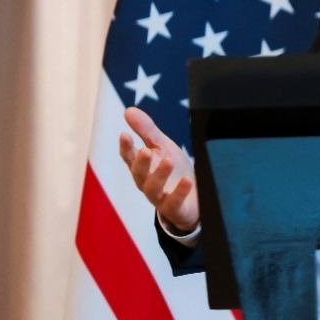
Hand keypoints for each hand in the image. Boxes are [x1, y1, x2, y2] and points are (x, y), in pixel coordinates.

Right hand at [119, 106, 199, 232]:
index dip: (126, 148)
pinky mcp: (175, 209)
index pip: (129, 157)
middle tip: (145, 150)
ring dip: (159, 175)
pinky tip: (187, 181)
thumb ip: (147, 130)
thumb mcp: (162, 147)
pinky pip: (175, 203)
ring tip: (168, 160)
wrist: (194, 198)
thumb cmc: (174, 171)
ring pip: (153, 189)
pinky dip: (180, 192)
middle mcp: (147, 183)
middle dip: (141, 163)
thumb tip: (128, 110)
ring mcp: (160, 198)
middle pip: (139, 174)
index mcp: (143, 167)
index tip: (124, 135)